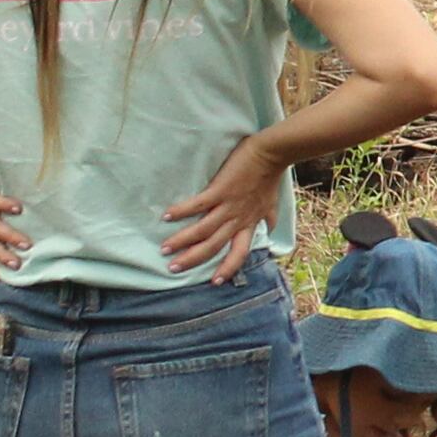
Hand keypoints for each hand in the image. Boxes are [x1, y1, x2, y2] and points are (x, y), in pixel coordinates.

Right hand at [160, 134, 290, 280]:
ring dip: (182, 241)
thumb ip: (268, 217)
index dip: (228, 269)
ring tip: (165, 249)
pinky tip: (166, 216)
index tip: (215, 282)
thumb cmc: (269, 177)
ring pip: (203, 230)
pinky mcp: (220, 190)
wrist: (272, 153)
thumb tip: (269, 228)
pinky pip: (197, 205)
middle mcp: (238, 219)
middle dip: (193, 260)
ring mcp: (228, 206)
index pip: (239, 253)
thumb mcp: (271, 203)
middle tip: (173, 269)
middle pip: (214, 247)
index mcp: (249, 224)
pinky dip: (181, 211)